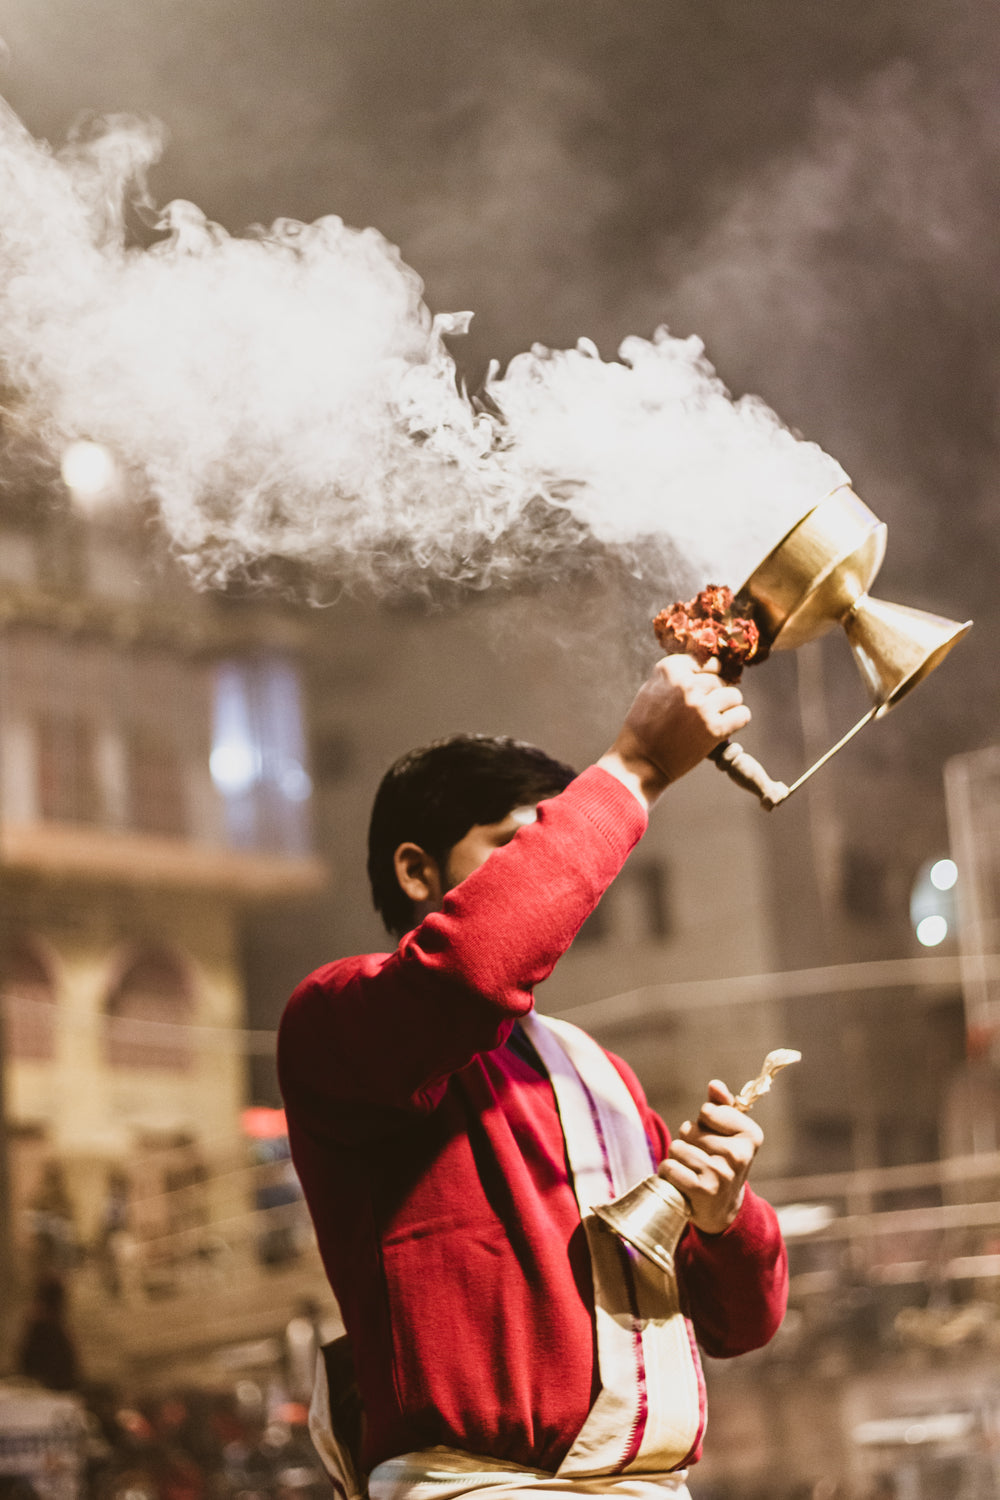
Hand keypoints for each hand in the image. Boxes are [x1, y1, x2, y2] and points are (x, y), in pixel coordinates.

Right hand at [598, 655, 751, 807]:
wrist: (641, 761)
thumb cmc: (645, 727)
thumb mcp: (652, 689)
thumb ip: (678, 675)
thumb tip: (710, 667)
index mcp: (669, 669)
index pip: (705, 662)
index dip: (706, 676)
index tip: (700, 690)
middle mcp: (686, 684)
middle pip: (720, 679)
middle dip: (714, 695)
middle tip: (701, 712)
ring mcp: (702, 706)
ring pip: (734, 695)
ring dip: (727, 707)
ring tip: (712, 719)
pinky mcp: (714, 728)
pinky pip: (742, 714)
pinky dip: (737, 721)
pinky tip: (724, 728)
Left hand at [657, 1080, 762, 1234]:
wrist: (723, 1210)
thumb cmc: (722, 1163)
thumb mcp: (728, 1134)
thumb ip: (721, 1106)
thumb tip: (715, 1085)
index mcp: (750, 1135)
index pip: (708, 1110)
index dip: (704, 1122)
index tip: (715, 1139)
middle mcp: (739, 1154)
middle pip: (690, 1129)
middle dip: (689, 1141)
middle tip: (703, 1159)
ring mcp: (721, 1173)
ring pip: (677, 1147)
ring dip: (678, 1158)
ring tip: (692, 1171)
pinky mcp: (702, 1190)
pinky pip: (669, 1166)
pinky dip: (668, 1173)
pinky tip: (682, 1182)